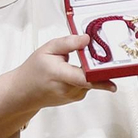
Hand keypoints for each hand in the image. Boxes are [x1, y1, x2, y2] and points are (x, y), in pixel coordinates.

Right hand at [0, 34, 114, 137]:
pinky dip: (85, 76)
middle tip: (101, 57)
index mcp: (59, 74)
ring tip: (73, 63)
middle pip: (92, 78)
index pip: (83, 78)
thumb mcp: (47, 49)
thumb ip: (68, 43)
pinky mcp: (77, 98)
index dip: (100, 77)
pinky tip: (73, 71)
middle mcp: (67, 89)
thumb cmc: (34, 70)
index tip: (112, 76)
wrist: (24, 91)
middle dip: (98, 66)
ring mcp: (73, 96)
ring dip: (89, 71)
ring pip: (91, 80)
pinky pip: (88, 84)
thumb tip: (87, 39)